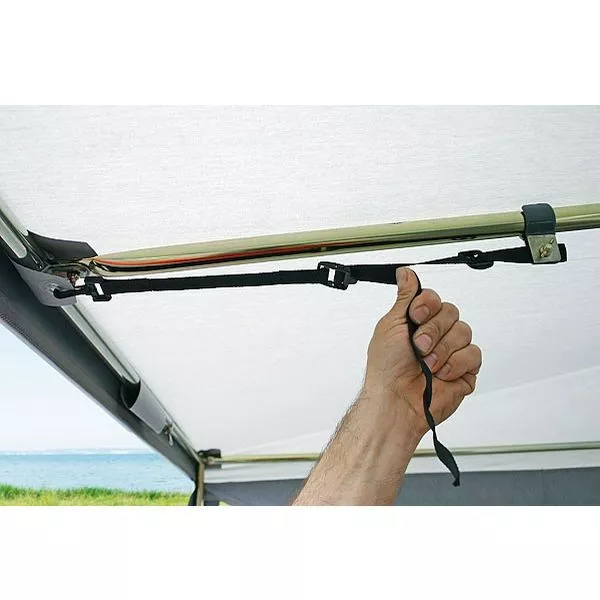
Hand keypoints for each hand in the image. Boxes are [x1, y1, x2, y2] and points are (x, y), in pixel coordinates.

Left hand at [363, 267, 481, 439]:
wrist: (396, 400)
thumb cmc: (387, 369)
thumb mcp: (391, 325)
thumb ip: (405, 298)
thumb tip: (406, 273)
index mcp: (417, 323)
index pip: (434, 299)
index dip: (427, 305)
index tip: (416, 316)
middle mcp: (435, 335)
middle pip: (451, 312)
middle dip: (433, 330)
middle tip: (419, 346)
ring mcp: (451, 352)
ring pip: (464, 331)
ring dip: (442, 349)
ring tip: (427, 364)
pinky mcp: (465, 371)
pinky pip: (473, 354)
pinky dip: (455, 364)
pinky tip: (441, 374)